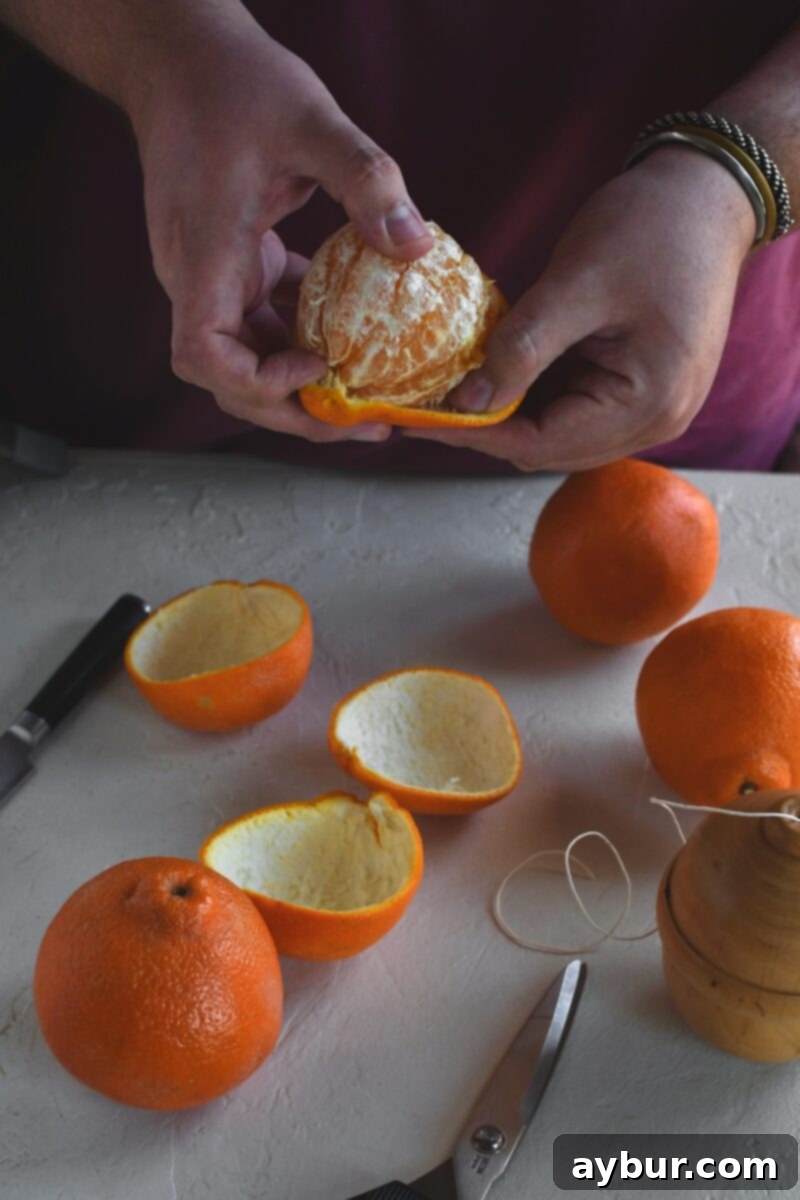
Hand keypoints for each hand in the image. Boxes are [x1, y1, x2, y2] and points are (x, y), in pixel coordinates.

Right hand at [130, 21, 432, 441]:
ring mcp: (212, 276)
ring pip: (250, 356)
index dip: (257, 381)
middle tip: (368, 423)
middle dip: (297, 409)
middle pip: (232, 378)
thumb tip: (418, 245)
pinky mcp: (230, 263)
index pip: (204, 356)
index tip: (315, 368)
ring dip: (305, 380)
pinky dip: (304, 337)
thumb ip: (366, 178)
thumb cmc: (233, 82)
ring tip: (370, 393)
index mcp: (203, 256)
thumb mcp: (310, 119)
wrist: (180, 55)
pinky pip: (263, 320)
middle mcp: (198, 279)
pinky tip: (354, 335)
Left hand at [406, 149, 755, 469]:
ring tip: (451, 387)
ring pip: (556, 433)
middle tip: (425, 404)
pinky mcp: (638, 389)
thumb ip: (521, 348)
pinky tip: (495, 370)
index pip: (541, 443)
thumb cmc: (652, 226)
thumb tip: (466, 404)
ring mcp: (650, 410)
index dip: (475, 433)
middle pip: (548, 449)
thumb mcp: (577, 283)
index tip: (418, 418)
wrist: (709, 194)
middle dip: (487, 428)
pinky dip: (532, 395)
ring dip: (507, 413)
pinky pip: (572, 409)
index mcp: (648, 405)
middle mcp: (655, 423)